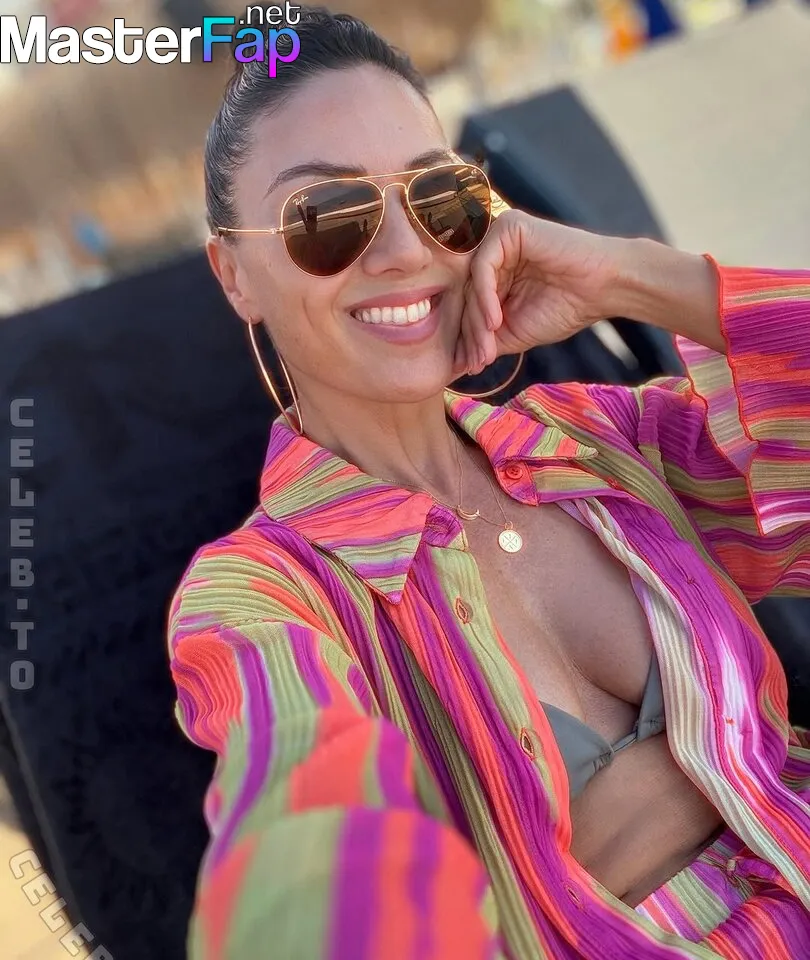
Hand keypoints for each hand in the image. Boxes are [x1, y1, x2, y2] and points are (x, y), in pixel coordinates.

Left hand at [454, 211, 627, 375]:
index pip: (469, 304)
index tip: (470, 367)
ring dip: (478, 320)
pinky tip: (496, 321)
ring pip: (472, 283)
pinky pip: (485, 266)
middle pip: (467, 294)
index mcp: (494, 270)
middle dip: (471, 333)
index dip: (468, 338)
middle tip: (476, 362)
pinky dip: (486, 297)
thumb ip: (485, 339)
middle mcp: (493, 250)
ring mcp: (499, 236)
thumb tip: (456, 365)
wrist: (603, 290)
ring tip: (487, 348)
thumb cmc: (565, 307)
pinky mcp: (508, 227)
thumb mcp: (515, 331)